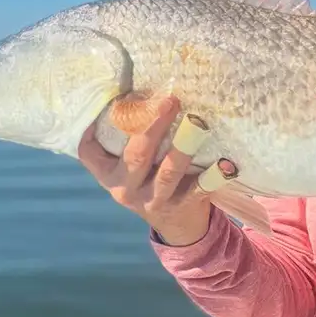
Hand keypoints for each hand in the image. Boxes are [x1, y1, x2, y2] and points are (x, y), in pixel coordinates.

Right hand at [77, 95, 212, 245]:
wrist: (176, 226)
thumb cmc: (150, 180)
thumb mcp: (131, 166)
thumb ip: (128, 138)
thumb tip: (138, 90)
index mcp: (109, 174)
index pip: (89, 152)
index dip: (92, 128)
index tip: (111, 99)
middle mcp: (127, 188)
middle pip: (137, 156)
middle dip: (153, 126)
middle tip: (169, 100)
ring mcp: (155, 200)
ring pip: (168, 172)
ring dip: (183, 147)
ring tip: (197, 122)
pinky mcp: (183, 206)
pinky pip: (199, 190)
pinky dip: (213, 176)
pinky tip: (226, 164)